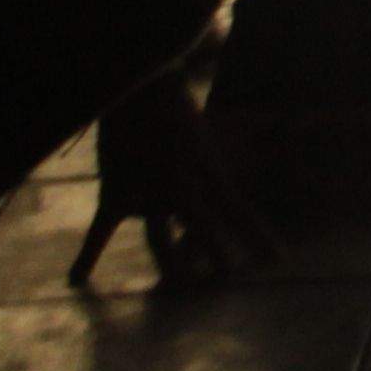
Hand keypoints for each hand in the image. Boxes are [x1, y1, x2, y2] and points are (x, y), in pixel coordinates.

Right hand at [73, 77, 277, 290]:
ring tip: (180, 287)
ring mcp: (147, 191)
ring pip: (160, 240)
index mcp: (208, 168)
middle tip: (229, 280)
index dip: (259, 237)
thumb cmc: (175, 101)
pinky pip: (99, 231)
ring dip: (170, 264)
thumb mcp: (211, 125)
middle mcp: (182, 184)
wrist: (137, 84)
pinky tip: (75, 280)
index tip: (278, 261)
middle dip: (217, 254)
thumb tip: (295, 121)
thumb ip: (251, 131)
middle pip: (205, 229)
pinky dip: (87, 255)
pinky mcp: (115, 192)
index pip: (239, 210)